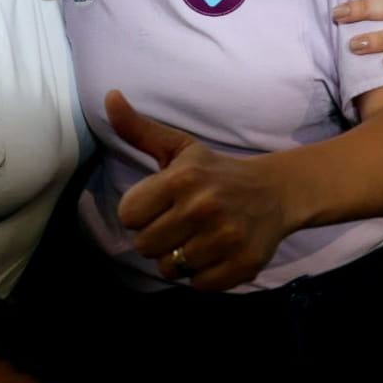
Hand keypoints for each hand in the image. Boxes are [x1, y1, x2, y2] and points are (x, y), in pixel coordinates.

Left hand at [107, 91, 288, 291]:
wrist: (274, 191)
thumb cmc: (215, 171)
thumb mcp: (178, 148)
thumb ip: (138, 129)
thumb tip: (109, 96)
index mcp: (182, 178)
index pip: (128, 216)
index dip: (140, 213)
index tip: (160, 205)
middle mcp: (203, 207)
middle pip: (145, 247)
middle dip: (158, 238)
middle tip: (180, 223)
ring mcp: (225, 237)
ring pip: (170, 269)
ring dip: (180, 258)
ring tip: (198, 237)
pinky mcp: (243, 263)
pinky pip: (199, 286)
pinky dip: (204, 274)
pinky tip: (216, 252)